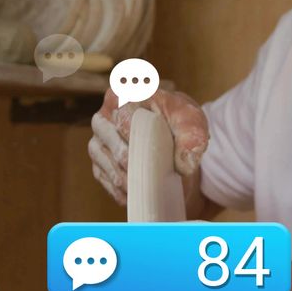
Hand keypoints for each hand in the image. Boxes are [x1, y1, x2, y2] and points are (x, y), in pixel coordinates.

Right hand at [88, 87, 208, 205]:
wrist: (174, 137)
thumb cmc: (180, 123)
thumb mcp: (193, 123)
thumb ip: (193, 137)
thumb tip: (185, 164)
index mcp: (124, 95)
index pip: (124, 118)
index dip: (138, 137)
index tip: (154, 153)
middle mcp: (104, 115)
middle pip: (112, 140)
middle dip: (132, 160)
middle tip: (152, 176)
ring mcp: (98, 139)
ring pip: (104, 159)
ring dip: (123, 177)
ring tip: (144, 189)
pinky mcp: (98, 161)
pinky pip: (102, 176)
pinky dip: (118, 189)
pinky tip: (134, 196)